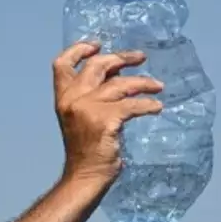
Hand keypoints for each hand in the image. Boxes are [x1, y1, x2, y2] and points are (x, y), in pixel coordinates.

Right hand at [52, 42, 164, 184]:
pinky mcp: (106, 121)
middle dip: (121, 58)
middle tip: (141, 57)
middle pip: (98, 66)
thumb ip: (92, 97)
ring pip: (120, 84)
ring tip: (158, 87)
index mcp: (63, 98)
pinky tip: (157, 107)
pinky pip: (132, 106)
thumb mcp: (81, 118)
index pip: (62, 64)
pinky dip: (148, 105)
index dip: (79, 50)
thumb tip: (116, 77)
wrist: (84, 177)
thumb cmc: (86, 151)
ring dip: (143, 83)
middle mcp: (72, 99)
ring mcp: (88, 109)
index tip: (98, 44)